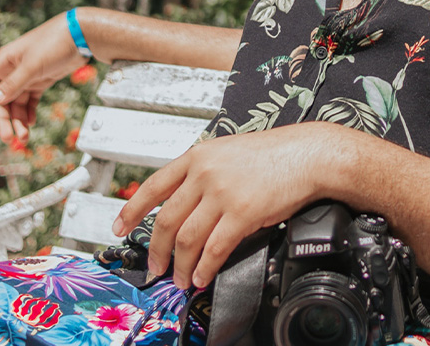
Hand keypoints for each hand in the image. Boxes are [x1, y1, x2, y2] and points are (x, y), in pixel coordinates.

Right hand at [0, 13, 86, 144]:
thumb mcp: (32, 66)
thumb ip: (12, 84)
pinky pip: (30, 99)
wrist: (80, 35)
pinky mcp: (41, 79)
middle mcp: (12, 70)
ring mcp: (27, 76)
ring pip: (16, 102)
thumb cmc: (54, 43)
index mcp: (3, 62)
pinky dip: (29, 112)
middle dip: (4, 121)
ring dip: (18, 120)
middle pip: (0, 100)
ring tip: (25, 136)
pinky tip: (31, 123)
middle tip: (9, 139)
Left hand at [112, 124, 341, 288]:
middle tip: (155, 266)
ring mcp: (223, 193)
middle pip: (167, 219)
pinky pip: (215, 248)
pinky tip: (203, 275)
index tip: (120, 227)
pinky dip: (205, 267)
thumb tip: (188, 202)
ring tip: (183, 278)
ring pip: (188, 238)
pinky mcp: (243, 213)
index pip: (153, 186)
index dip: (132, 210)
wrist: (308, 154)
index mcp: (199, 156)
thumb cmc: (276, 153)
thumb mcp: (229, 151)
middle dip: (157, 250)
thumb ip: (205, 172)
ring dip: (181, 264)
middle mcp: (205, 173)